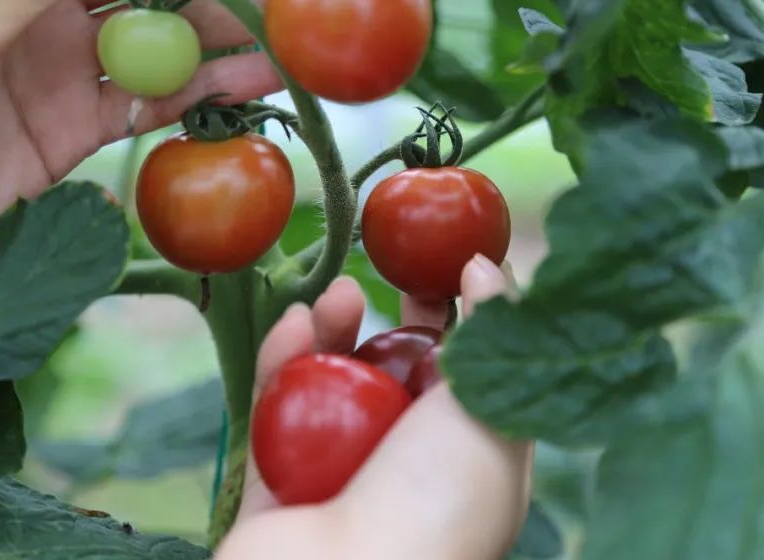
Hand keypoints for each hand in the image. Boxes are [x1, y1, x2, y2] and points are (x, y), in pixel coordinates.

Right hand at [217, 255, 532, 559]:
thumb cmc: (439, 503)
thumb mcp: (490, 409)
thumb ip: (491, 332)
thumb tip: (487, 265)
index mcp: (467, 458)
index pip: (466, 376)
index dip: (460, 317)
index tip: (450, 259)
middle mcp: (403, 467)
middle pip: (394, 376)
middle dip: (391, 317)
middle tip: (392, 261)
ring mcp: (336, 476)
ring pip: (329, 386)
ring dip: (333, 333)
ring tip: (340, 292)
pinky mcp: (273, 483)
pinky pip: (273, 409)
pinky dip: (282, 361)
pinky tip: (299, 322)